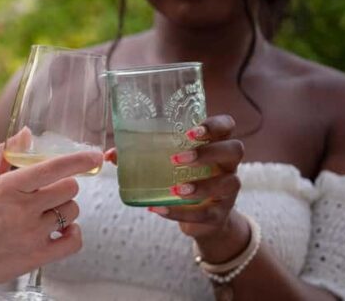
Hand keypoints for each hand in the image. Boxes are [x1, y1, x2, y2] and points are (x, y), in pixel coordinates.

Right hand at [0, 143, 102, 285]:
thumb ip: (6, 154)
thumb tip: (26, 132)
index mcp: (11, 186)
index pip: (53, 168)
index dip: (78, 160)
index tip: (94, 156)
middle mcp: (24, 208)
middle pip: (69, 189)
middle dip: (66, 186)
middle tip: (54, 191)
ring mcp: (33, 233)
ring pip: (72, 212)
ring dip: (66, 209)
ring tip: (51, 211)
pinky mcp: (38, 256)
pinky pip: (73, 241)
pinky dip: (73, 234)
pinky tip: (63, 230)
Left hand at [146, 115, 245, 242]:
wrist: (203, 218)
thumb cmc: (184, 178)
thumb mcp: (167, 165)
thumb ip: (141, 155)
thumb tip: (110, 154)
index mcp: (216, 144)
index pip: (227, 126)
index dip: (215, 125)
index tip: (191, 131)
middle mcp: (228, 165)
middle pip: (235, 149)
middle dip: (208, 152)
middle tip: (178, 158)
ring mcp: (228, 191)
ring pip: (229, 183)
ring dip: (201, 186)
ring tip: (176, 189)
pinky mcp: (220, 215)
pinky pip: (207, 214)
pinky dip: (181, 213)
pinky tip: (160, 209)